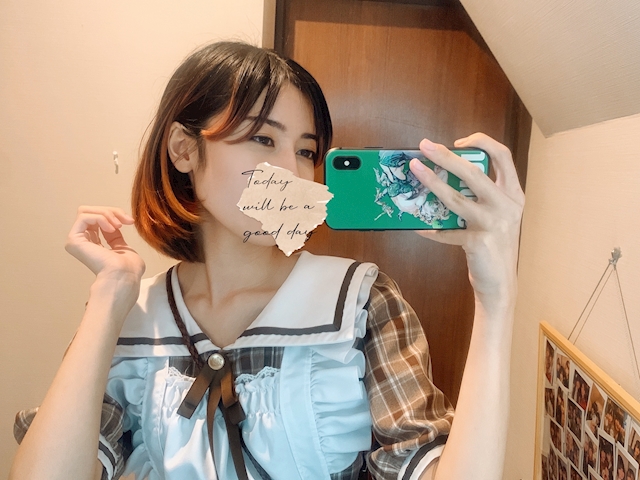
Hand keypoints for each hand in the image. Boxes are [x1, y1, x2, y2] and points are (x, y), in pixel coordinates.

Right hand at [65, 206, 145, 284]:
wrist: (124, 276)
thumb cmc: (128, 269)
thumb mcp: (123, 247)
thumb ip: (115, 236)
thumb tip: (114, 225)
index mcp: (94, 245)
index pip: (98, 218)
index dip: (115, 214)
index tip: (130, 221)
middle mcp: (82, 242)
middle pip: (90, 211)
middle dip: (111, 211)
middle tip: (125, 221)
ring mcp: (76, 241)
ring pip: (86, 211)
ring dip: (107, 213)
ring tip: (118, 225)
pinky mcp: (73, 239)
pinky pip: (84, 216)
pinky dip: (100, 218)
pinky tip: (112, 228)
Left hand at [409, 134, 523, 302]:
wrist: (500, 284)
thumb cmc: (494, 245)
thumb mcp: (495, 216)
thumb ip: (479, 196)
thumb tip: (444, 175)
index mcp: (513, 194)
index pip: (503, 156)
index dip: (482, 142)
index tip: (459, 142)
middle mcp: (507, 205)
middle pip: (474, 172)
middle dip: (446, 156)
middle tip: (425, 146)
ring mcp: (493, 223)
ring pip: (456, 197)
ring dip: (431, 183)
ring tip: (415, 170)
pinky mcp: (477, 242)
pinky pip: (445, 230)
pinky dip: (428, 227)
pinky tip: (414, 223)